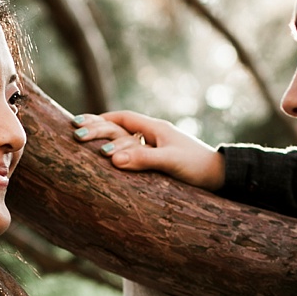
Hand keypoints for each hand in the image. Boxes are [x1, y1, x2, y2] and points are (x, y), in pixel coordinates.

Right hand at [71, 110, 225, 190]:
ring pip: (126, 140)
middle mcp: (154, 135)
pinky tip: (110, 162)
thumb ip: (142, 159)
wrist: (221, 177)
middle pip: (121, 127)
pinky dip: (119, 154)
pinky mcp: (161, 160)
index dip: (101, 120)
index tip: (81, 125)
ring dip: (106, 141)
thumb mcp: (169, 162)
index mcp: (155, 129)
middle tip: (75, 133)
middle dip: (98, 129)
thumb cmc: (198, 167)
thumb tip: (110, 157)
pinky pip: (134, 153)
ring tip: (85, 146)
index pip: (122, 119)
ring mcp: (157, 147)